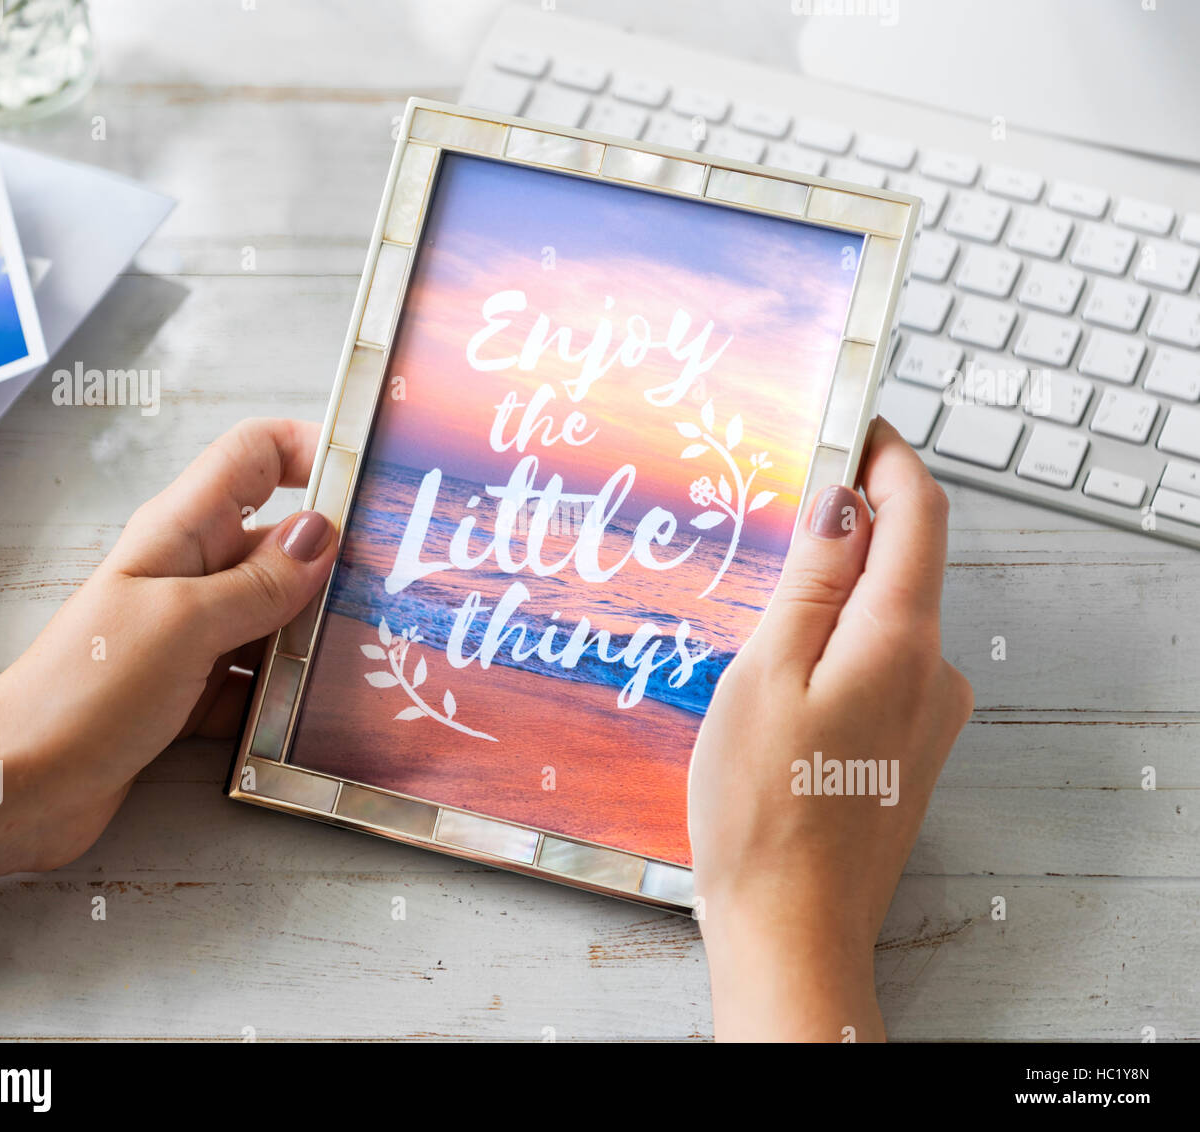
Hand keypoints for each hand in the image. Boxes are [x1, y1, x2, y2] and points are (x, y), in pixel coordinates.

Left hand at [0, 419, 339, 904]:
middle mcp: (191, 573)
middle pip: (281, 540)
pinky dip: (285, 695)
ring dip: (315, 635)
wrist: (19, 784)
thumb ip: (259, 582)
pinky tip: (315, 715)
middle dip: (336, 558)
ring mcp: (194, 632)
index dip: (312, 449)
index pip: (255, 456)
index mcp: (181, 532)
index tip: (369, 475)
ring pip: (277, 615)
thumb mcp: (185, 625)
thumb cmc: (82, 692)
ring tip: (369, 655)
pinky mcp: (195, 688)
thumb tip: (322, 534)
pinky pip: (259, 678)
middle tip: (392, 585)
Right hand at [687, 419, 972, 1041]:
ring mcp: (926, 713)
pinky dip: (838, 642)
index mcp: (899, 640)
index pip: (920, 512)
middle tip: (779, 512)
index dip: (888, 458)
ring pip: (885, 615)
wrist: (791, 927)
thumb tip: (843, 501)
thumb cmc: (763, 808)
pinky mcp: (907, 745)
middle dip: (850, 524)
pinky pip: (879, 663)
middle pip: (903, 560)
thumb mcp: (768, 672)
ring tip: (760, 607)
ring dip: (836, 591)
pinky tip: (781, 675)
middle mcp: (932, 670)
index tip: (853, 426)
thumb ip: (813, 581)